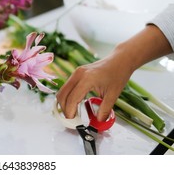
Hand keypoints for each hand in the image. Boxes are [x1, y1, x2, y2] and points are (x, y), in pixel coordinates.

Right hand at [56, 24, 171, 121]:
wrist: (120, 60)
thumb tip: (98, 121)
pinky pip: (67, 87)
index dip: (70, 112)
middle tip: (71, 119)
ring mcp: (76, 73)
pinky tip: (75, 104)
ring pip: (63, 91)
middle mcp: (78, 74)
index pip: (72, 98)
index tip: (73, 121)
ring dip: (64, 103)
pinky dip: (68, 97)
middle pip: (62, 94)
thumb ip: (105, 109)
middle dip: (64, 109)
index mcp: (86, 79)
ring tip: (72, 113)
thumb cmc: (118, 74)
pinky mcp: (76, 74)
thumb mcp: (113, 94)